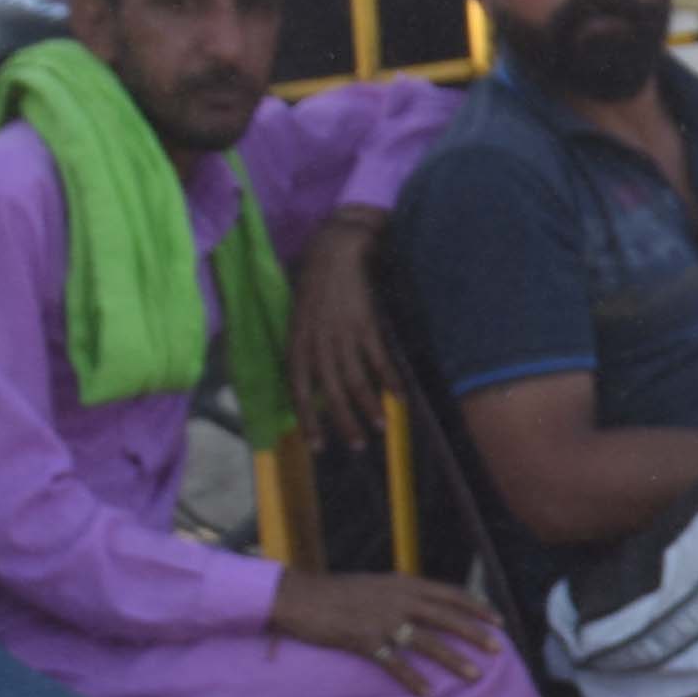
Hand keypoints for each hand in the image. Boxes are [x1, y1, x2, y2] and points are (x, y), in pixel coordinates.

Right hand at [272, 565, 505, 691]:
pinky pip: (393, 664)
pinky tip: (426, 694)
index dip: (476, 606)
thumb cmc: (338, 591)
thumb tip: (428, 603)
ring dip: (453, 660)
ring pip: (426, 642)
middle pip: (446, 618)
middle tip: (499, 650)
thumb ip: (403, 592)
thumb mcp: (377, 584)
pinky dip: (412, 680)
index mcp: (403, 583)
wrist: (300, 597)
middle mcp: (397, 599)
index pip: (449, 593)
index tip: (497, 619)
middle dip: (475, 634)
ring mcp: (381, 621)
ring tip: (474, 676)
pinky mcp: (364, 641)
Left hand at [291, 219, 401, 447]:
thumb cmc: (316, 283)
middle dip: (343, 421)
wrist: (335, 250)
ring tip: (380, 427)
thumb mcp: (299, 317)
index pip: (299, 388)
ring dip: (368, 406)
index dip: (308, 418)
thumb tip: (315, 381)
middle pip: (331, 390)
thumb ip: (305, 347)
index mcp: (298, 341)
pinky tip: (399, 396)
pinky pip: (379, 358)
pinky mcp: (366, 323)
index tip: (317, 444)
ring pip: (356, 379)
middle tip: (355, 446)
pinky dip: (389, 378)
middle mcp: (318, 342)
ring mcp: (343, 334)